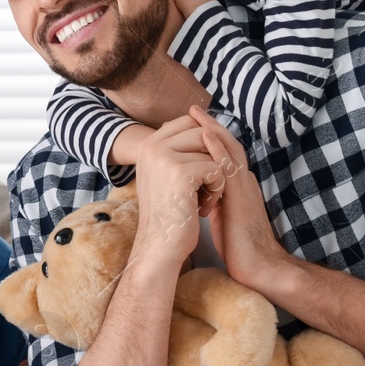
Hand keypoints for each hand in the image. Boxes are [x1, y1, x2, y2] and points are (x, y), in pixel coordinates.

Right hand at [131, 114, 227, 267]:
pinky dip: (217, 190)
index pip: (187, 121)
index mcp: (147, 144)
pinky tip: (203, 207)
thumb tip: (199, 119)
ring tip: (204, 198)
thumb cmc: (169, 213)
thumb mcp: (165, 174)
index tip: (200, 171)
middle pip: (203, 132)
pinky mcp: (180, 173)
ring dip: (217, 175)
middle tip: (204, 186)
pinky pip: (217, 168)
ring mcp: (164, 158)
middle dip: (212, 158)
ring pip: (212, 150)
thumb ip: (176, 148)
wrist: (159, 246)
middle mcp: (151, 146)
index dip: (205, 142)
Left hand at [189, 106, 291, 291]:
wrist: (259, 267)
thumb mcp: (223, 216)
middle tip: (193, 109)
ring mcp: (244, 188)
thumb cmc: (239, 246)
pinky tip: (205, 137)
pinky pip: (229, 167)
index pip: (223, 155)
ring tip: (196, 113)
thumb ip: (215, 200)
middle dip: (210, 126)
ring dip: (213, 130)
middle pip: (227, 146)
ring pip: (230, 151)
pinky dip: (218, 149)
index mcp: (237, 186)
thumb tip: (199, 192)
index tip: (190, 124)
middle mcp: (243, 182)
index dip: (209, 138)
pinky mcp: (241, 198)